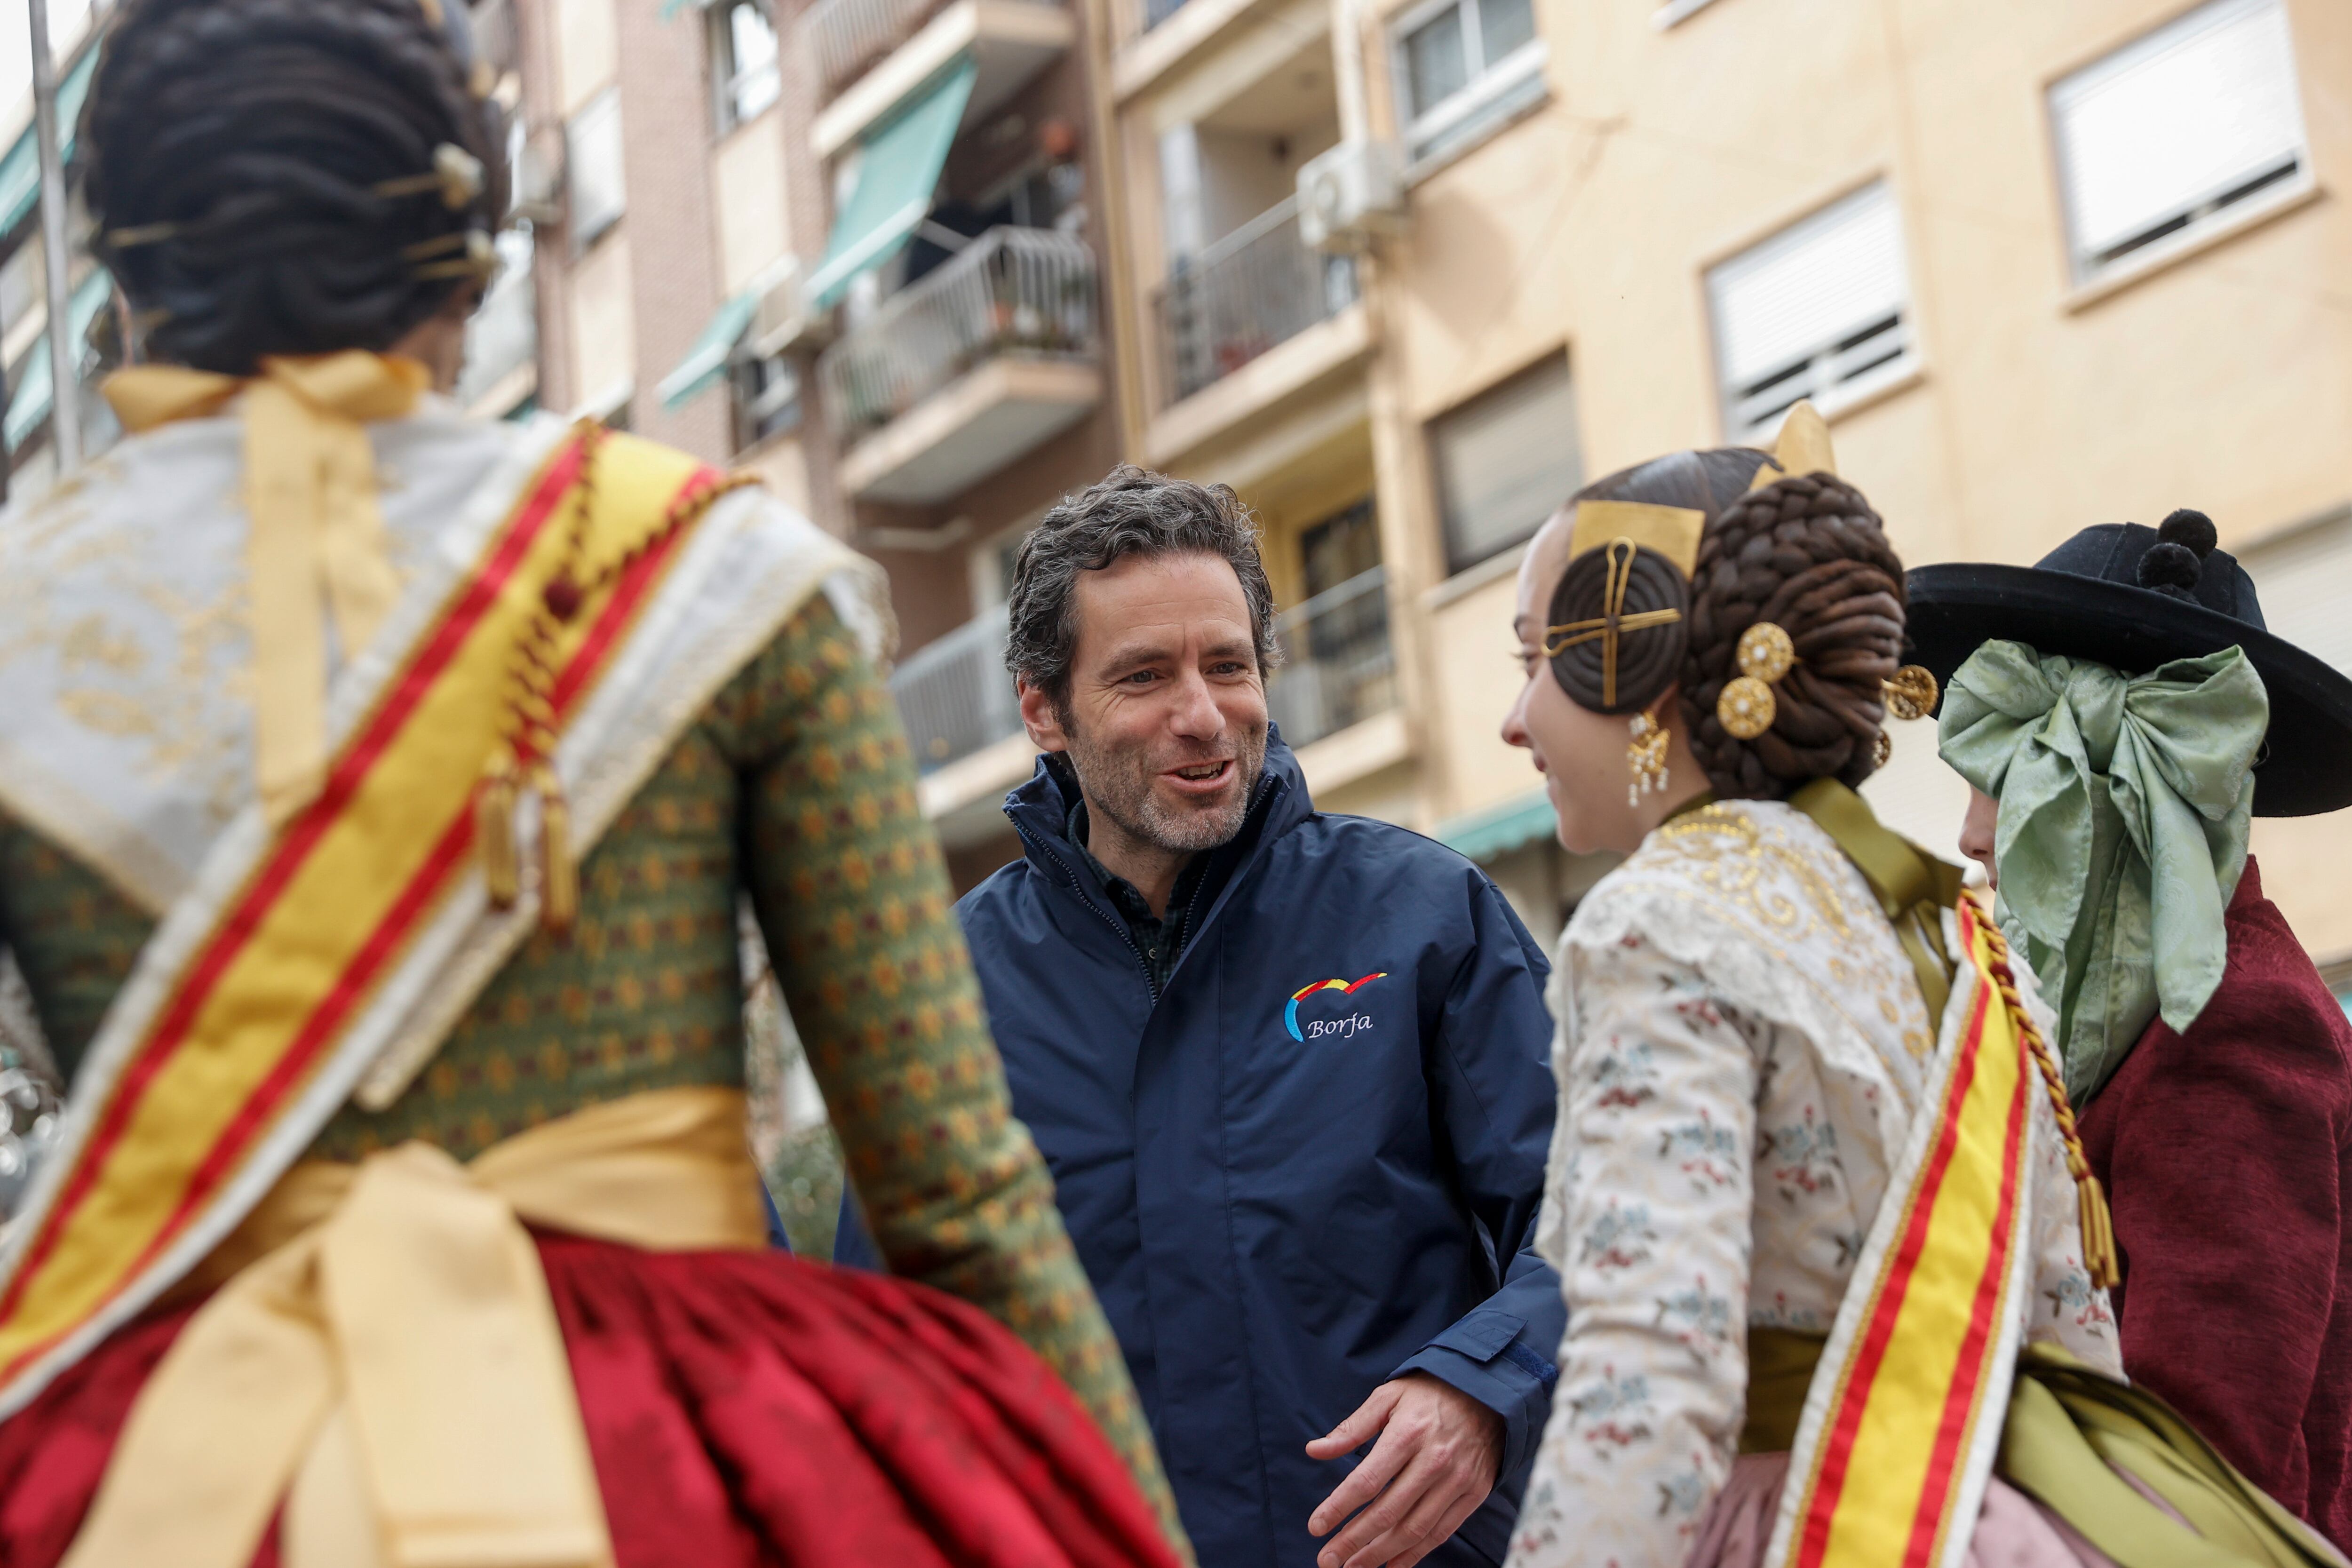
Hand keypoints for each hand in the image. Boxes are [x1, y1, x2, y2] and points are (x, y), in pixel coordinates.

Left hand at [1304, 1372, 1503, 1567]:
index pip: (1366, 1480)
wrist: (1488, 1392)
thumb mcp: (1387, 1398)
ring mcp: (1457, 1480)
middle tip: (1327, 1559)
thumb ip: (1351, 1428)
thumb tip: (1314, 1450)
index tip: (1315, 1527)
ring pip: (1413, 1529)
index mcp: (1407, 1434)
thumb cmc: (1428, 1393)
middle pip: (1387, 1512)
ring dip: (1380, 1554)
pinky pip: (1441, 1532)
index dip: (1338, 1507)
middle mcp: (1433, 1461)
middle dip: (1353, 1541)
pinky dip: (1415, 1554)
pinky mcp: (1474, 1493)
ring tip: (1352, 1567)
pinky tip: (1392, 1565)